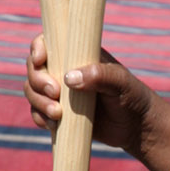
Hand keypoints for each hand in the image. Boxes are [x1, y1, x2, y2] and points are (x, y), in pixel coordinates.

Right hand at [24, 32, 155, 155]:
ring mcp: (60, 93)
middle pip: (34, 69)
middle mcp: (65, 70)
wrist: (136, 127)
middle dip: (38, 81)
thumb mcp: (121, 83)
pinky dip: (40, 118)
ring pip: (32, 92)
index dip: (38, 48)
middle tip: (55, 93)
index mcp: (78, 54)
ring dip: (38, 102)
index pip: (48, 42)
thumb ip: (99, 76)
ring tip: (57, 115)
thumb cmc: (133, 97)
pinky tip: (54, 125)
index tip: (41, 60)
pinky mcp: (59, 114)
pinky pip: (38, 113)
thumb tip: (69, 78)